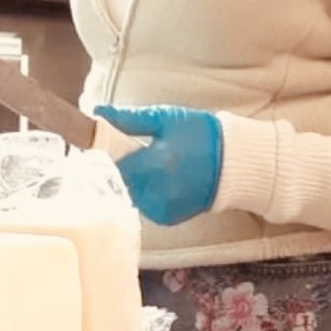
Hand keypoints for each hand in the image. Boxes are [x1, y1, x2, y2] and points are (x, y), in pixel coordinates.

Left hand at [94, 104, 222, 225]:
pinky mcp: (167, 219)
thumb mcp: (164, 119)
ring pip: (128, 193)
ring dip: (131, 179)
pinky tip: (158, 177)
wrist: (233, 163)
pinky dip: (144, 191)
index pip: (112, 164)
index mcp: (155, 164)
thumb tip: (97, 110)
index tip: (105, 142)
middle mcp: (157, 192)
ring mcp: (162, 210)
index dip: (104, 153)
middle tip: (131, 149)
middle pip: (118, 180)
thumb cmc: (198, 134)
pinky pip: (143, 204)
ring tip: (149, 162)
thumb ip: (128, 118)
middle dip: (119, 165)